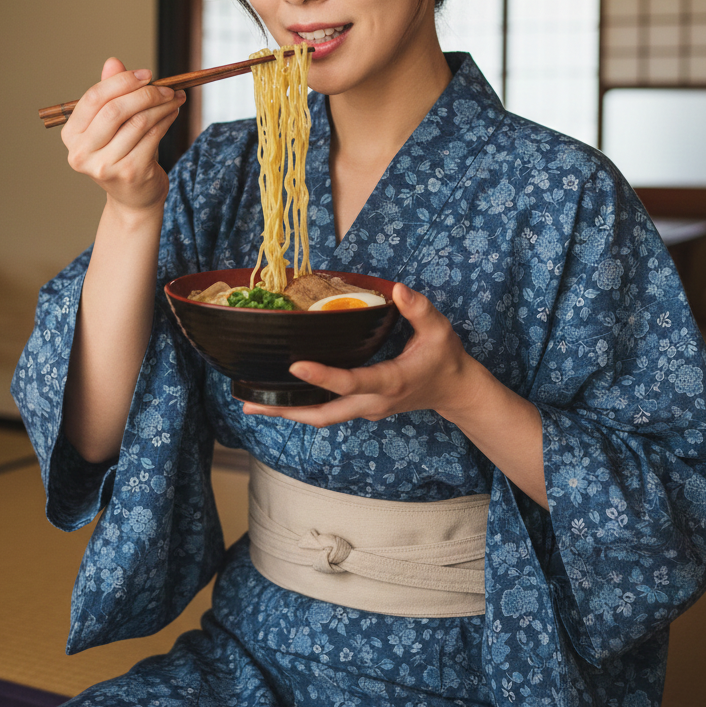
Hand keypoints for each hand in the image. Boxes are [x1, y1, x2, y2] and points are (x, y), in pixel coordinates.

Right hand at [62, 57, 184, 213]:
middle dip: (146, 93)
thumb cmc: (121, 154)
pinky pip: (153, 137)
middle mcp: (82, 153)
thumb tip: (113, 62)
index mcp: (71, 136)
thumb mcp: (111, 125)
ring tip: (174, 99)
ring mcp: (105, 166)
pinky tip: (173, 113)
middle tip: (167, 88)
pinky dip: (166, 120)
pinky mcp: (130, 173)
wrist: (133, 197)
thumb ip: (110, 94)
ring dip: (161, 106)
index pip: (94, 98)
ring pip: (138, 122)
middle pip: (115, 110)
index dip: (122, 81)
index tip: (147, 74)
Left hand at [241, 283, 489, 427]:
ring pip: (322, 417)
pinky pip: (327, 411)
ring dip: (288, 413)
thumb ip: (419, 310)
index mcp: (389, 382)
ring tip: (252, 406)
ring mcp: (366, 409)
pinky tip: (279, 398)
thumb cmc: (445, 358)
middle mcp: (373, 402)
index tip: (295, 364)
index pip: (351, 382)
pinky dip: (302, 407)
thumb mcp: (439, 330)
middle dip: (288, 411)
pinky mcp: (362, 409)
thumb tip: (397, 289)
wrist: (454, 390)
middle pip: (324, 414)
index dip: (323, 376)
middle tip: (251, 404)